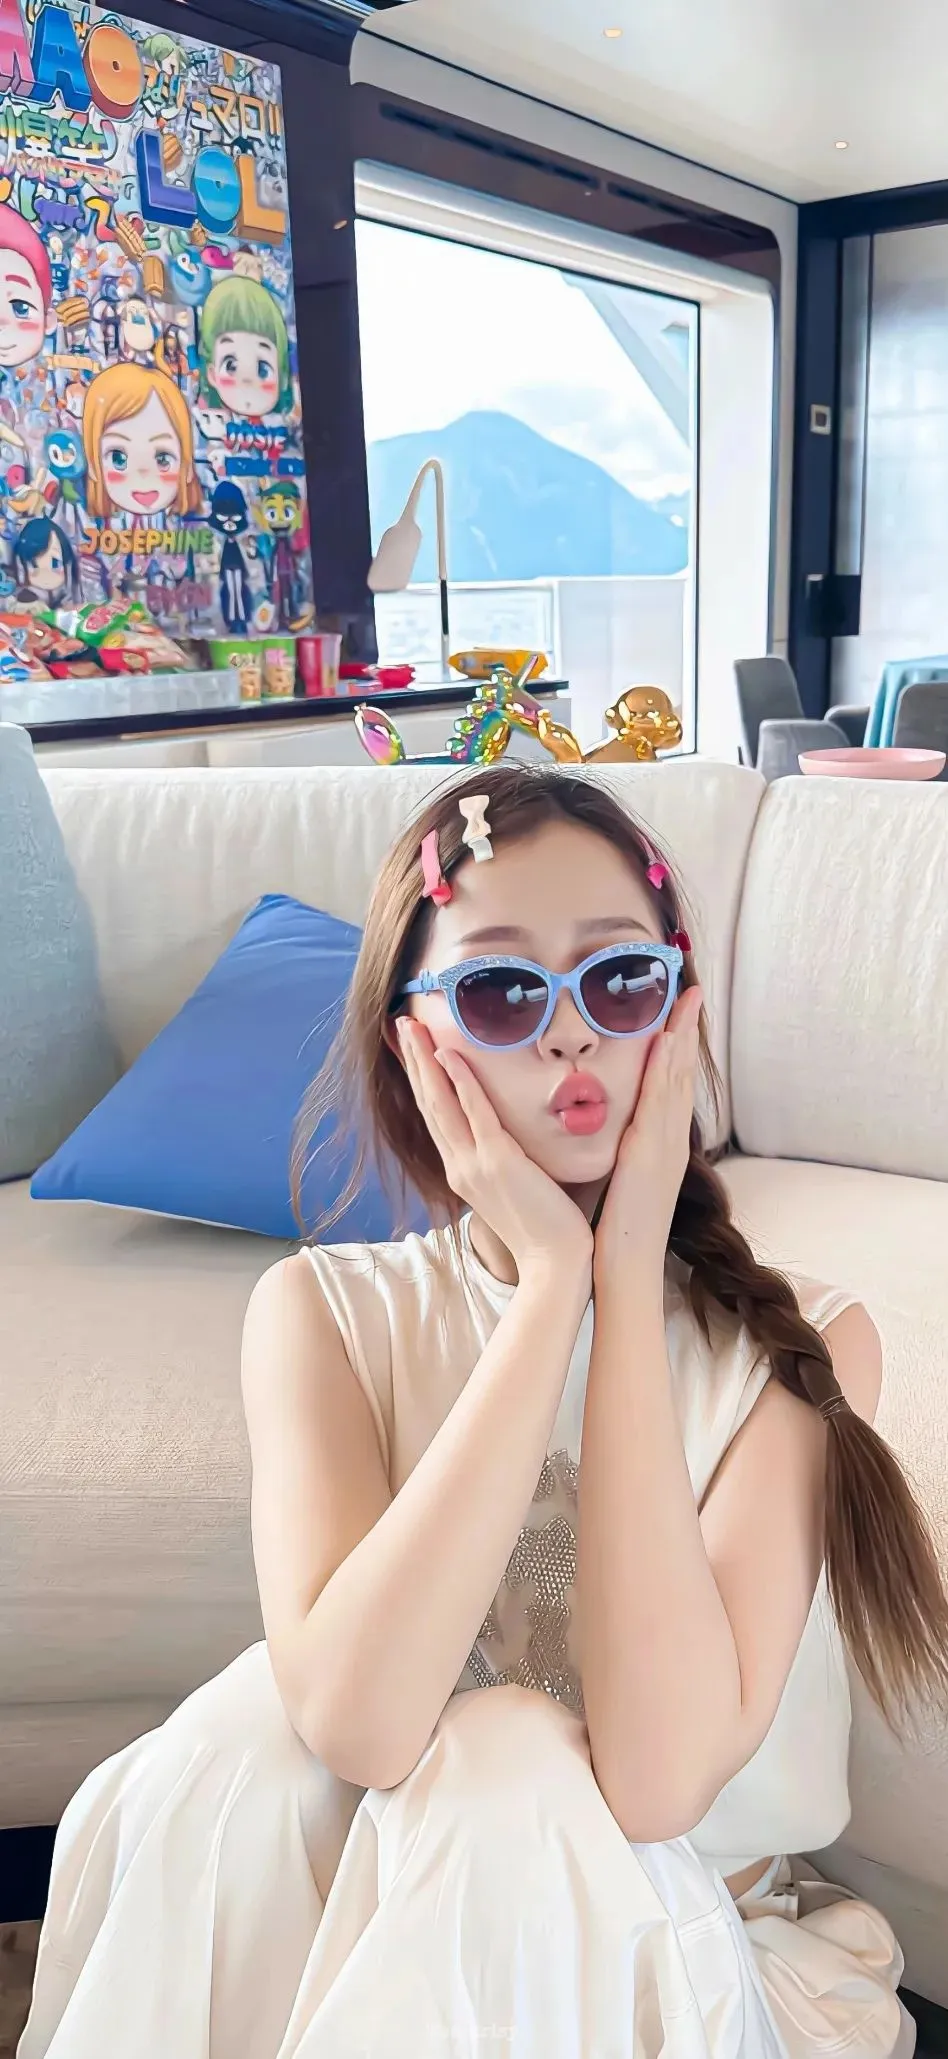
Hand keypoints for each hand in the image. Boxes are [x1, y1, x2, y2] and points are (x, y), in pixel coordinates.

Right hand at [397, 1019, 592, 1285]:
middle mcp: (459, 1165)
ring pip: (441, 1103)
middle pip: (428, 1102)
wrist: (555, 1263)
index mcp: (462, 1170)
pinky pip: (477, 1114)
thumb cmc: (544, 1228)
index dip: (420, 1078)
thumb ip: (503, 1160)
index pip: (435, 1115)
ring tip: (412, 1026)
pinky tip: (450, 1055)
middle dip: (413, 1060)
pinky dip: (461, 1083)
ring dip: (425, 1061)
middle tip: (402, 1022)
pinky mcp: (500, 1163)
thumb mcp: (514, 1188)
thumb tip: (507, 1137)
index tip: (410, 1047)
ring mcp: (475, 1165)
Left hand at [594, 985, 702, 1285]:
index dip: (678, 1046)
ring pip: (677, 1081)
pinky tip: (665, 1042)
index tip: (678, 1012)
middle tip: (693, 991)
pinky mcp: (651, 1155)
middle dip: (688, 1031)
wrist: (628, 1266)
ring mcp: (664, 1145)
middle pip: (683, 1073)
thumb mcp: (626, 1178)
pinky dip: (665, 1070)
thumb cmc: (621, 1228)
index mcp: (661, 1143)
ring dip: (682, 1038)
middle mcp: (669, 1139)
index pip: (673, 1084)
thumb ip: (627, 1150)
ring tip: (686, 1001)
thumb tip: (621, 1130)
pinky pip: (660, 1104)